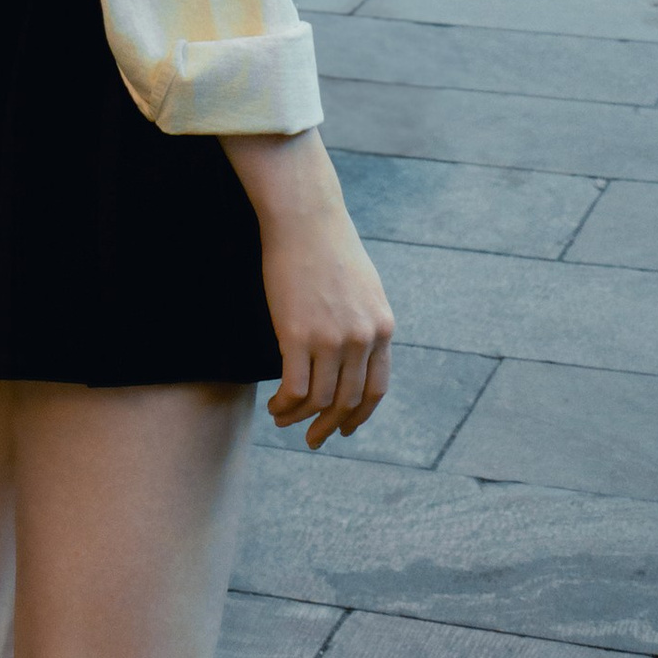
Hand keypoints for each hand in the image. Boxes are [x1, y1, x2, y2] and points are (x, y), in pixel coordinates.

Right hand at [223, 130, 393, 445]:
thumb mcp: (364, 287)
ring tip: (282, 419)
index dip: (359, 415)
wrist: (305, 217)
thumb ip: (365, 321)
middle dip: (329, 427)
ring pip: (319, 400)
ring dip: (300, 419)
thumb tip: (355, 352)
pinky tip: (275, 406)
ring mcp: (332, 339)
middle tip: (313, 439)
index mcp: (382, 327)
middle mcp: (362, 338)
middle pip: (347, 401)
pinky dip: (284, 405)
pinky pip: (294, 388)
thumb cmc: (328, 245)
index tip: (345, 429)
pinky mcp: (298, 336)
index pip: (375, 389)